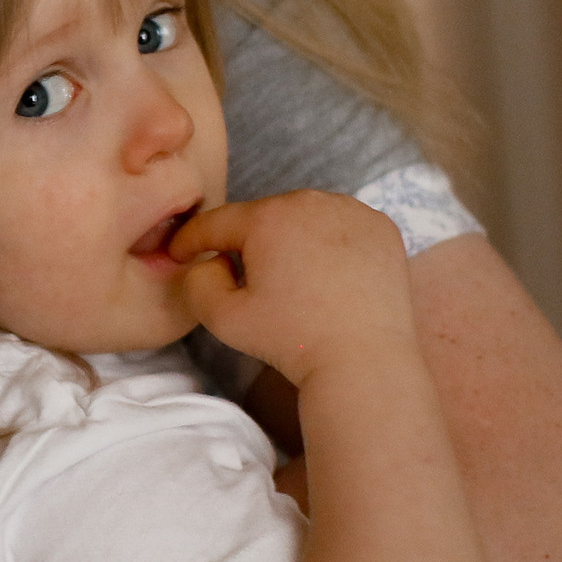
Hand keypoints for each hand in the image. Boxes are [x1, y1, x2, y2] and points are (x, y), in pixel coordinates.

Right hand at [170, 190, 418, 388]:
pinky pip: (342, 227)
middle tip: (247, 281)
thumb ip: (197, 281)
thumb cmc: (291, 340)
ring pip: (304, 219)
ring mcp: (352, 210)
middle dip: (249, 243)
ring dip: (291, 241)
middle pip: (263, 218)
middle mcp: (310, 201)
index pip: (217, 222)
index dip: (191, 239)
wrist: (364, 360)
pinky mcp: (382, 227)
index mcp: (267, 217)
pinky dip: (330, 244)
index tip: (180, 253)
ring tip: (292, 281)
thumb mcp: (222, 318)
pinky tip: (328, 277)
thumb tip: (211, 260)